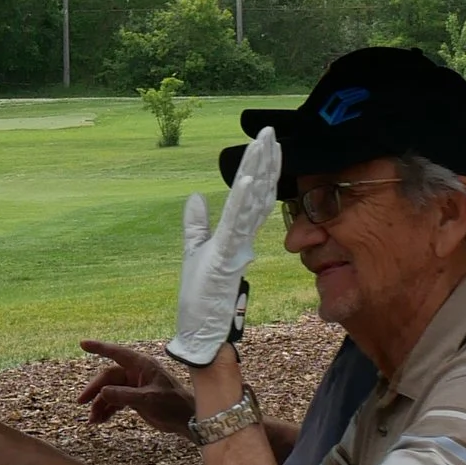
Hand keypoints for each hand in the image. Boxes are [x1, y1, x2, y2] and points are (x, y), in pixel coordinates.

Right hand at [76, 340, 196, 436]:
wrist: (187, 420)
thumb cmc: (172, 405)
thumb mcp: (148, 399)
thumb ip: (124, 396)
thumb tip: (102, 392)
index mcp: (141, 365)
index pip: (116, 353)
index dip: (99, 348)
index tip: (83, 344)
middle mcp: (136, 373)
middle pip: (108, 378)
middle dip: (94, 390)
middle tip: (81, 402)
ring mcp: (135, 386)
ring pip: (110, 392)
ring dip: (100, 404)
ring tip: (92, 420)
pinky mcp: (135, 399)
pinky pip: (116, 401)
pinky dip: (107, 410)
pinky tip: (100, 420)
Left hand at [164, 126, 283, 367]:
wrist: (204, 332)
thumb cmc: (203, 297)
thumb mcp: (194, 251)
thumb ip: (196, 224)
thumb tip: (195, 196)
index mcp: (237, 235)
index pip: (254, 195)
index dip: (261, 168)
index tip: (267, 142)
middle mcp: (243, 238)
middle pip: (259, 192)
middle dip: (265, 162)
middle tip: (270, 132)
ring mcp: (237, 246)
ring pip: (252, 202)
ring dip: (258, 173)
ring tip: (264, 144)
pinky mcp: (226, 256)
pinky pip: (236, 224)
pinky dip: (242, 202)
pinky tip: (247, 180)